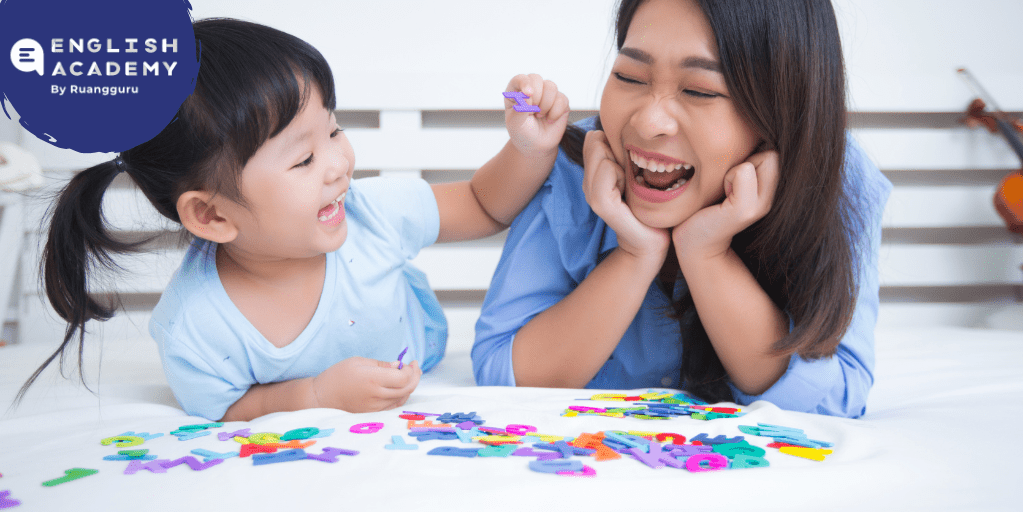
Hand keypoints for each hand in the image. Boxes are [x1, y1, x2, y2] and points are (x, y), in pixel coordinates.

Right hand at [311, 356, 420, 412]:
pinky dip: (402, 395)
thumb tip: (399, 366)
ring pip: (403, 398)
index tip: (409, 362)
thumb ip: (381, 365)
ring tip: (409, 374)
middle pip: (407, 389)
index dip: (411, 370)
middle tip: (415, 366)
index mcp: (372, 379)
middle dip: (415, 376)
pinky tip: (401, 387)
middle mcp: (376, 395)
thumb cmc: (338, 375)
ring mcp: (376, 407)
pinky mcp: (374, 414)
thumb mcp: (358, 361)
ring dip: (410, 386)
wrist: (322, 398)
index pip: (403, 378)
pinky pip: (394, 405)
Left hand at [503, 73, 569, 155]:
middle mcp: (532, 89)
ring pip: (551, 86)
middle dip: (536, 97)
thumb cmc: (522, 133)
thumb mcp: (515, 124)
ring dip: (546, 105)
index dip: (525, 83)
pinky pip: (562, 98)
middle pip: (536, 78)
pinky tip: (550, 119)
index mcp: (516, 91)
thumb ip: (520, 108)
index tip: (528, 93)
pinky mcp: (560, 101)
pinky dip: (556, 111)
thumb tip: (529, 93)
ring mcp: (547, 94)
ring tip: (539, 116)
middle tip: (532, 112)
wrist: (536, 147)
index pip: (520, 78)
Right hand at [583, 130, 670, 262]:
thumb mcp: (633, 173)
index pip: (594, 138)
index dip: (613, 145)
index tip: (628, 168)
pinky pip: (606, 169)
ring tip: (630, 187)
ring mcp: (591, 194)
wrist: (651, 241)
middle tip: (630, 179)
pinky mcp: (600, 203)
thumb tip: (613, 129)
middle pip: (594, 142)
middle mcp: (587, 183)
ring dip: (620, 165)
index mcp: (594, 175)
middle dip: (616, 153)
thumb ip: (621, 154)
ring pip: (600, 153)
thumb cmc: (647, 206)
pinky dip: (620, 175)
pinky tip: (628, 193)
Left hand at [672, 150, 779, 261]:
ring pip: (761, 157)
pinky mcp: (746, 209)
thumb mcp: (731, 174)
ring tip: (724, 191)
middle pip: (771, 149)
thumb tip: (759, 117)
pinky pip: (743, 171)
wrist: (694, 240)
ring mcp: (764, 204)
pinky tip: (720, 200)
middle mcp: (775, 194)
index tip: (734, 175)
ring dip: (734, 170)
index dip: (751, 152)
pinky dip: (728, 179)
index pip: (775, 143)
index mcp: (772, 184)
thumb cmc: (708, 202)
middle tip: (727, 184)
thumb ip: (749, 153)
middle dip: (745, 159)